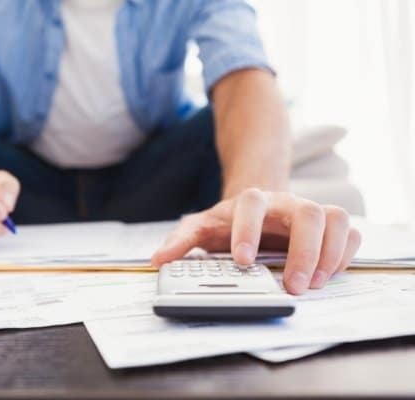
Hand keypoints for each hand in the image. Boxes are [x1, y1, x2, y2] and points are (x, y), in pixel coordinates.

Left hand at [151, 188, 360, 294]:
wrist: (257, 206)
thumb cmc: (228, 221)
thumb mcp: (201, 228)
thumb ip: (181, 241)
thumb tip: (158, 259)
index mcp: (251, 201)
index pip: (252, 205)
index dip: (249, 230)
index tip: (243, 261)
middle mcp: (285, 202)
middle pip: (306, 212)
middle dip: (302, 250)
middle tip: (292, 286)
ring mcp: (311, 211)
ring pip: (334, 218)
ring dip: (328, 253)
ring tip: (313, 284)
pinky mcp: (330, 225)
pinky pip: (349, 231)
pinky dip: (345, 253)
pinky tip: (329, 274)